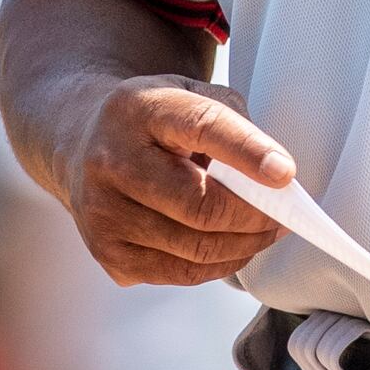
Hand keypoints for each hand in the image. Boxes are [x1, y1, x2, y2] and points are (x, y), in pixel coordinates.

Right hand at [60, 75, 294, 286]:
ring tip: (267, 230)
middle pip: (200, 206)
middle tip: (287, 215)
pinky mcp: (108, 255)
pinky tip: (233, 245)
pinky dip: (220, 264)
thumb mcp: (189, 95)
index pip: (201, 127)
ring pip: (195, 249)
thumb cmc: (155, 121)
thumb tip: (275, 181)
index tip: (285, 174)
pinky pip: (182, 274)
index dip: (247, 151)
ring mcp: (103, 214)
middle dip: (255, 217)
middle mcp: (111, 162)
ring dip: (246, 244)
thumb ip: (233, 124)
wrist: (82, 143)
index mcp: (139, 108)